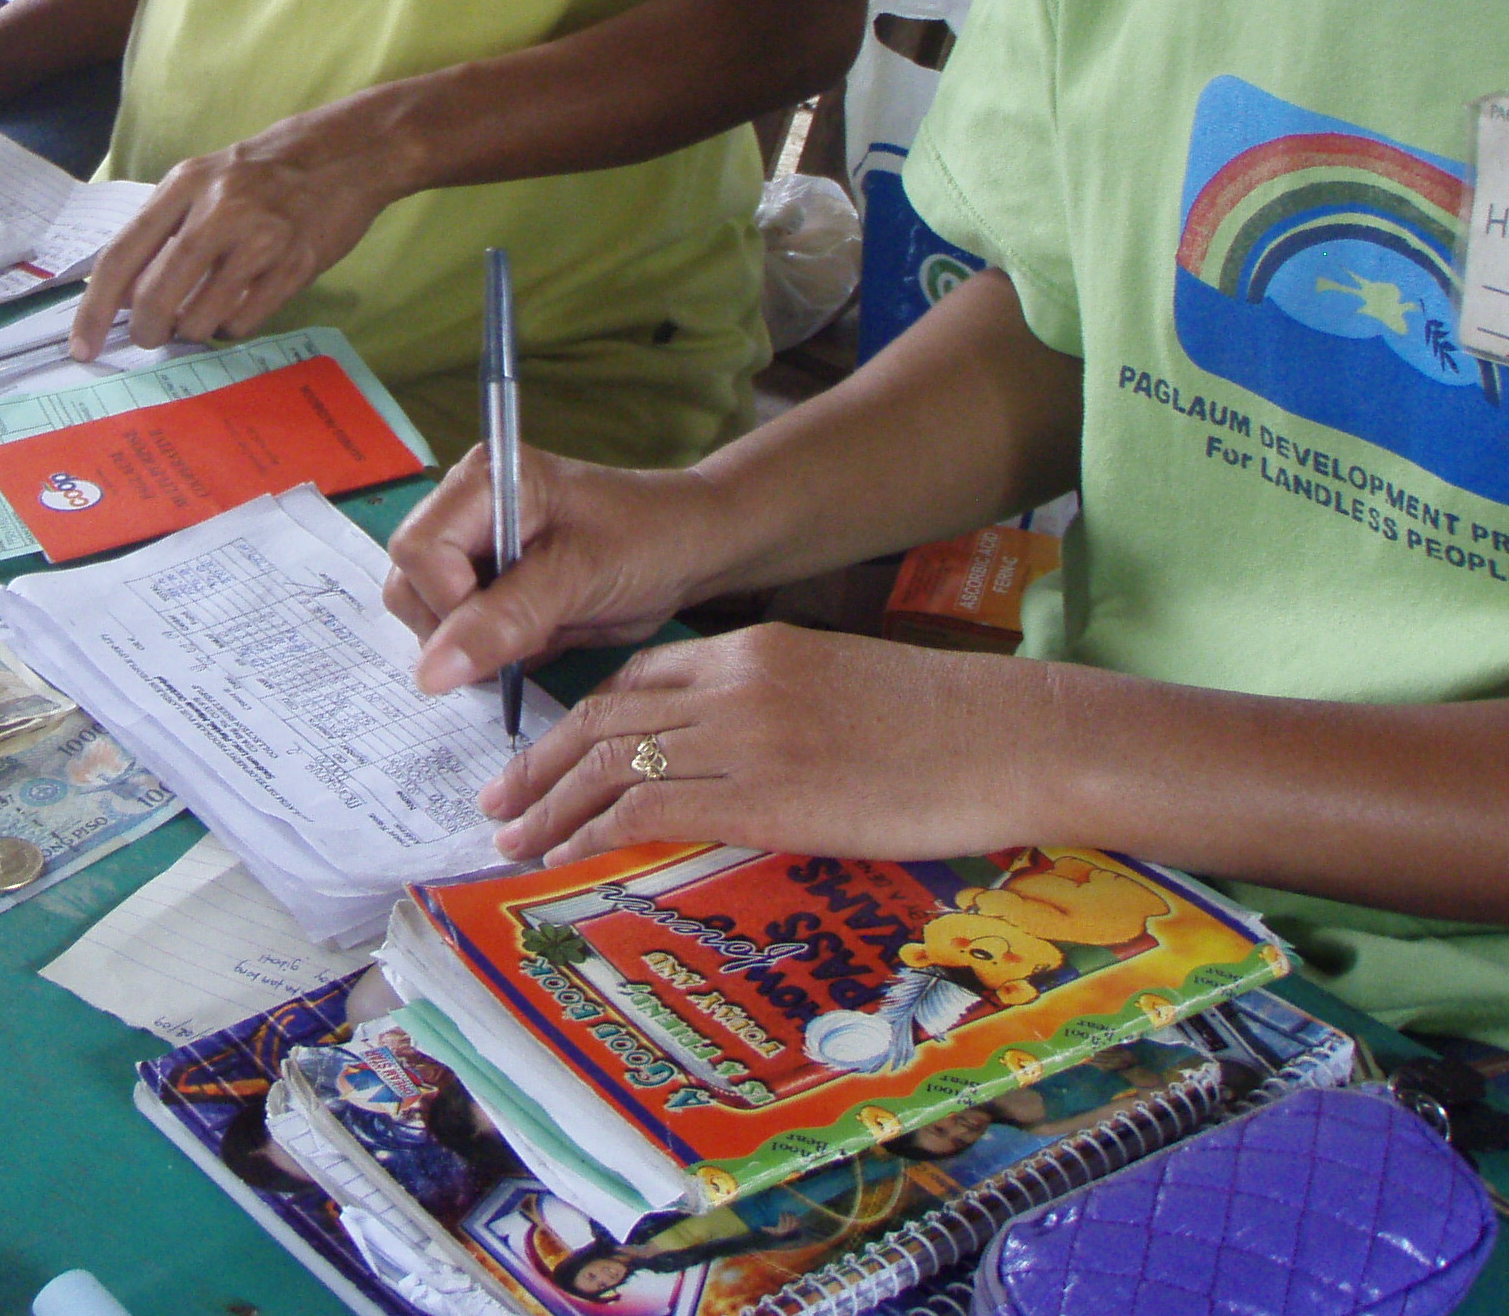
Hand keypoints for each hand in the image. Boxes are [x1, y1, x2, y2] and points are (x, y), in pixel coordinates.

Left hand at [68, 114, 401, 353]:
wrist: (344, 156)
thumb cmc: (262, 173)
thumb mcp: (203, 181)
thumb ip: (162, 230)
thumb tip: (121, 297)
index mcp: (184, 185)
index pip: (121, 256)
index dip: (94, 309)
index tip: (81, 346)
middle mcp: (219, 210)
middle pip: (156, 298)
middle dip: (146, 331)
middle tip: (151, 336)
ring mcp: (260, 240)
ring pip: (199, 319)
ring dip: (192, 330)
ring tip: (205, 310)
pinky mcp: (294, 266)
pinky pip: (242, 321)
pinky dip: (229, 326)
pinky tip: (237, 306)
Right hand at [389, 445, 742, 689]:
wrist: (691, 553)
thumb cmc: (646, 541)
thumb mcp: (577, 576)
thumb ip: (503, 620)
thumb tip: (430, 673)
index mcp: (481, 482)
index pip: (418, 549)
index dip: (447, 600)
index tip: (501, 630)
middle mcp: (465, 511)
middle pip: (410, 583)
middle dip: (454, 628)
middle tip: (520, 638)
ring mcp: (475, 552)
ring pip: (427, 614)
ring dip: (472, 645)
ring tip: (535, 637)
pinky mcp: (490, 588)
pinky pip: (460, 634)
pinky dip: (489, 654)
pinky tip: (536, 642)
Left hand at [478, 623, 1056, 866]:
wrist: (1011, 736)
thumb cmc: (946, 725)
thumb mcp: (841, 689)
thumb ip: (775, 707)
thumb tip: (732, 758)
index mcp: (754, 648)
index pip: (637, 679)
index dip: (578, 720)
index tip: (547, 754)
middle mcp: (735, 685)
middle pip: (603, 717)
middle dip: (540, 762)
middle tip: (497, 799)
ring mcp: (746, 740)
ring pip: (612, 765)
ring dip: (550, 807)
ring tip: (512, 841)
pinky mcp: (765, 798)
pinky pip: (649, 812)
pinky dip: (592, 835)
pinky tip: (565, 859)